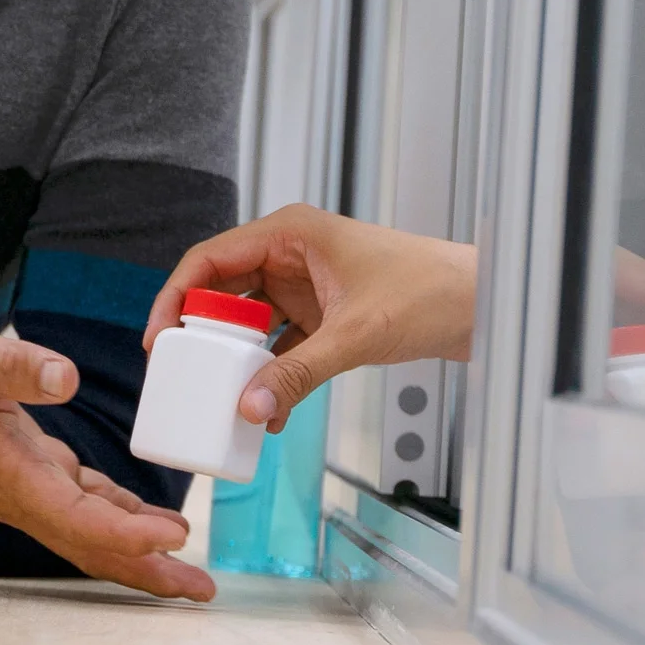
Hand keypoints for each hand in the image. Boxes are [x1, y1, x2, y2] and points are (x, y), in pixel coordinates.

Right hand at [0, 302, 211, 601]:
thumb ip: (14, 364)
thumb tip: (63, 376)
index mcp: (4, 468)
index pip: (74, 515)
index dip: (124, 532)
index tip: (172, 537)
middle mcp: (13, 489)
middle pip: (87, 544)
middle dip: (143, 570)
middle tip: (199, 588)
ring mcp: (20, 484)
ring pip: (86, 532)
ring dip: (138, 554)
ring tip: (187, 572)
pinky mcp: (27, 468)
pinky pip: (80, 506)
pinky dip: (118, 517)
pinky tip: (150, 523)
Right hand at [146, 204, 644, 428]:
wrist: (484, 305)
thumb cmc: (431, 291)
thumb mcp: (356, 336)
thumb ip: (298, 373)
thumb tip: (248, 408)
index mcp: (291, 232)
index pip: (210, 257)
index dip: (176, 298)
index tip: (160, 343)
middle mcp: (291, 253)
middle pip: (223, 291)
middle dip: (201, 337)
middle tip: (180, 381)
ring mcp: (306, 285)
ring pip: (249, 323)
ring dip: (237, 362)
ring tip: (220, 403)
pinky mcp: (323, 315)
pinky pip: (279, 345)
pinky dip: (269, 375)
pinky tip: (267, 411)